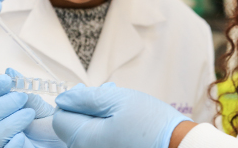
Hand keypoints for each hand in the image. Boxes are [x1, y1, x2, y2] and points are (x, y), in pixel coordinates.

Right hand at [0, 68, 65, 147]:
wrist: (60, 142)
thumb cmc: (48, 127)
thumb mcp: (37, 105)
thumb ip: (23, 90)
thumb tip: (10, 71)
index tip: (6, 81)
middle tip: (21, 98)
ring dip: (6, 125)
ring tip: (29, 115)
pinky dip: (9, 144)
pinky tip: (23, 137)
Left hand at [53, 83, 191, 147]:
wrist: (177, 146)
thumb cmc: (151, 124)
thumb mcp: (118, 99)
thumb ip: (86, 98)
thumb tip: (64, 98)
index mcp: (84, 139)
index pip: (60, 118)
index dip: (74, 101)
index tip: (92, 95)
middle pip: (73, 127)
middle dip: (88, 109)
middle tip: (112, 100)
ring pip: (87, 134)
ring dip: (99, 119)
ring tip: (122, 110)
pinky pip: (100, 142)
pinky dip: (107, 131)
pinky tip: (125, 124)